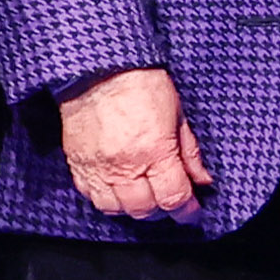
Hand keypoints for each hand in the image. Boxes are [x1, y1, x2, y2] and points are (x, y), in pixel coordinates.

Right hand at [56, 64, 209, 221]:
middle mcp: (124, 166)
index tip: (192, 212)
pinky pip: (90, 195)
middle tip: (170, 202)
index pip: (173, 197)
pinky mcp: (77, 163)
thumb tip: (202, 179)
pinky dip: (106, 199)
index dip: (187, 211)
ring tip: (145, 198)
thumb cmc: (141, 83)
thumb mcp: (177, 114)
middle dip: (162, 211)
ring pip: (115, 209)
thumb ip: (189, 152)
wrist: (98, 67)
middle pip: (144, 209)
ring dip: (133, 209)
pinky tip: (118, 189)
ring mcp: (97, 167)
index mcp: (154, 152)